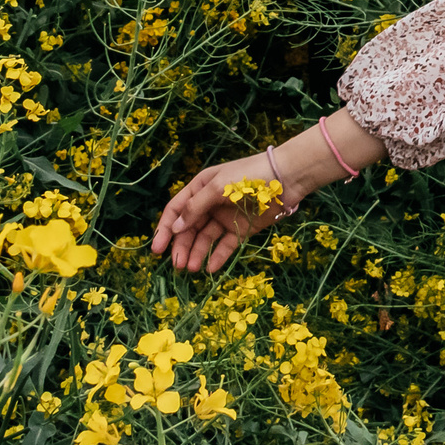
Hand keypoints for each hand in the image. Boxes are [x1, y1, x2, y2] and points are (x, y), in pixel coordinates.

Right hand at [151, 152, 296, 273]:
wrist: (286, 179)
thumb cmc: (250, 176)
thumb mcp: (218, 187)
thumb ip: (196, 207)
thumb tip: (176, 228)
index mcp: (201, 187)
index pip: (176, 210)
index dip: (165, 229)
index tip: (157, 249)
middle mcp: (210, 203)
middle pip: (189, 228)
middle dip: (181, 246)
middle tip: (177, 265)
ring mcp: (226, 217)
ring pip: (205, 239)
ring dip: (196, 253)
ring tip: (191, 268)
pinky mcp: (242, 229)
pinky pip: (225, 245)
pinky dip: (217, 256)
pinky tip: (210, 268)